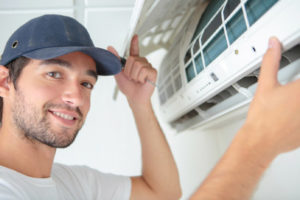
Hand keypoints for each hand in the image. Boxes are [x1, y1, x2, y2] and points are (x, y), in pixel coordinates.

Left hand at [107, 35, 156, 106]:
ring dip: (134, 75)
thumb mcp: (118, 72)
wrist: (134, 97)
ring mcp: (148, 67)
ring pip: (138, 64)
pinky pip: (144, 70)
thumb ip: (115, 59)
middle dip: (129, 70)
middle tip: (131, 78)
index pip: (134, 50)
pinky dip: (140, 77)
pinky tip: (143, 81)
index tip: (135, 36)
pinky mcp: (153, 72)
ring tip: (137, 80)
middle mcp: (142, 63)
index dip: (134, 43)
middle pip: (133, 59)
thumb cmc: (128, 87)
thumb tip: (109, 47)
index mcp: (134, 62)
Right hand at [244, 37, 299, 154]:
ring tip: (289, 102)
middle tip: (290, 91)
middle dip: (295, 89)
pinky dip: (298, 112)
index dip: (297, 78)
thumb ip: (271, 62)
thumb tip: (273, 45)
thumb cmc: (263, 117)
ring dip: (297, 100)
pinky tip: (292, 113)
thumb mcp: (265, 85)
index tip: (293, 81)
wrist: (261, 141)